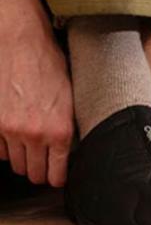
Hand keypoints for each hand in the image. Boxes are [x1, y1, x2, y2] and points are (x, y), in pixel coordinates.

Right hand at [0, 2, 73, 186]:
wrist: (21, 45)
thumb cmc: (49, 64)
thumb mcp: (70, 95)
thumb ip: (67, 123)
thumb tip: (68, 144)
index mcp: (60, 129)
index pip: (57, 172)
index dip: (57, 178)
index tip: (57, 178)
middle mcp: (35, 135)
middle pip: (34, 173)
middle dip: (40, 171)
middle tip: (44, 166)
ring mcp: (11, 131)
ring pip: (15, 164)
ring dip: (23, 160)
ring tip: (30, 151)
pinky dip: (6, 148)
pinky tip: (14, 138)